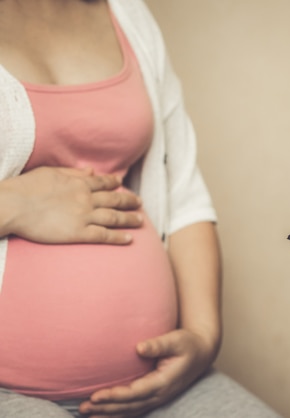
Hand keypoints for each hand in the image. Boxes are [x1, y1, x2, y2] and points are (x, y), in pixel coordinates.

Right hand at [0, 166, 142, 243]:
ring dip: (129, 219)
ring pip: (114, 217)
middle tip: (140, 203)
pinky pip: (104, 235)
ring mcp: (84, 216)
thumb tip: (91, 171)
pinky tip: (130, 239)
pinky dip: (119, 237)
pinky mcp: (78, 233)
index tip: (122, 184)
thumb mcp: (50, 172)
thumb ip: (73, 173)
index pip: (103, 183)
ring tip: (141, 221)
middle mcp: (86, 198)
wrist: (14, 205)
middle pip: (115, 200)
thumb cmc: (26, 188)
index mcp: (79, 183)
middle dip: (129, 201)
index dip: (114, 184)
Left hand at [79, 328, 219, 417]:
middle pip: (129, 406)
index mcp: (164, 382)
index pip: (135, 393)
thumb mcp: (177, 340)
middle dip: (105, 408)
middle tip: (83, 407)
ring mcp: (158, 398)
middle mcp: (160, 394)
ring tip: (86, 414)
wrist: (201, 353)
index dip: (115, 396)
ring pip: (130, 411)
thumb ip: (159, 344)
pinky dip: (117, 413)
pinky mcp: (154, 397)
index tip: (95, 395)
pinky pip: (133, 409)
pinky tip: (101, 414)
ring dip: (108, 413)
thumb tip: (139, 347)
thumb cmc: (189, 344)